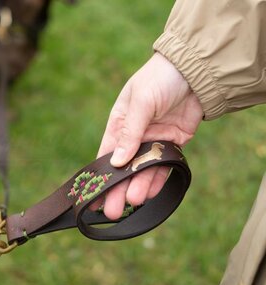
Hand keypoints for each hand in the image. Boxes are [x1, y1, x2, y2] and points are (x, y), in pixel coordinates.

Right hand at [95, 53, 202, 219]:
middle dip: (117, 189)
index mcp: (119, 124)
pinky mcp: (174, 143)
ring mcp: (154, 141)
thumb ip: (130, 132)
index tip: (93, 196)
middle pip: (124, 168)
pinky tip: (150, 194)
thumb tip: (118, 162)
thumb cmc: (159, 78)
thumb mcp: (141, 102)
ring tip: (133, 202)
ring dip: (138, 186)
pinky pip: (165, 166)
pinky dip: (158, 179)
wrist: (194, 69)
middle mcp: (134, 136)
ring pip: (144, 170)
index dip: (100, 176)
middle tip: (112, 211)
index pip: (106, 155)